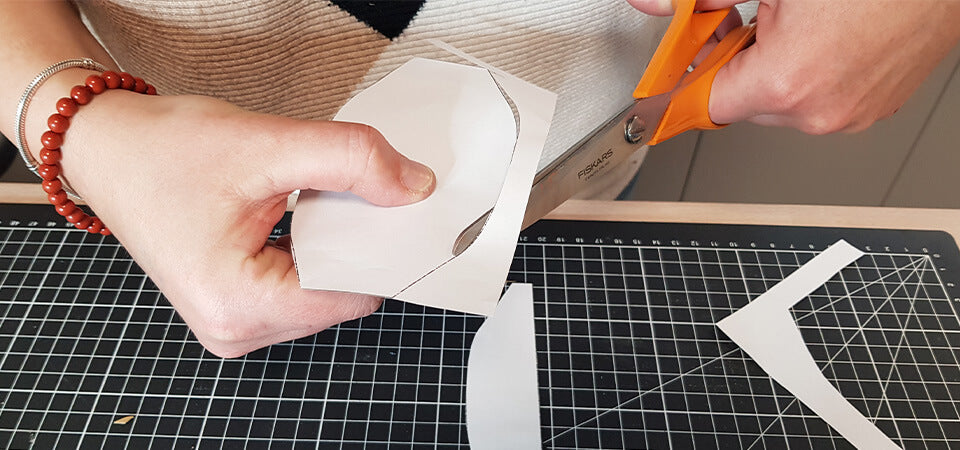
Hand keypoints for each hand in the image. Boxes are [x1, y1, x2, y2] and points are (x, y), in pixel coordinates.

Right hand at [60, 87, 435, 356]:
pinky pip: (301, 287)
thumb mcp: (266, 143)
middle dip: (356, 244)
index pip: (352, 295)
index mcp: (238, 304)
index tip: (400, 206)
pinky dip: (314, 250)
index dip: (381, 248)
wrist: (108, 148)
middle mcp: (235, 329)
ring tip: (315, 200)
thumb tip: (413, 185)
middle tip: (358, 191)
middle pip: (340, 297)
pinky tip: (302, 214)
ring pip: (324, 292)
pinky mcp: (236, 307)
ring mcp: (234, 323)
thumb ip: (350, 160)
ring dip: (334, 246)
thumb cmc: (163, 151)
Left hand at [628, 0, 959, 133]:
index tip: (676, 74)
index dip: (689, 79)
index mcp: (786, 82)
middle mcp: (819, 110)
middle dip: (735, 65)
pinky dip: (812, 73)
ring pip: (783, 102)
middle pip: (743, 103)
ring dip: (775, 68)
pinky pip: (822, 99)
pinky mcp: (877, 107)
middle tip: (744, 23)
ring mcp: (853, 114)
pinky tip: (824, 35)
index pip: (706, 103)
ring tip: (797, 22)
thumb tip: (656, 4)